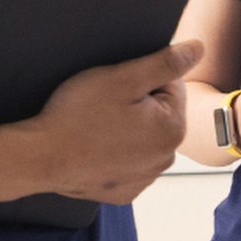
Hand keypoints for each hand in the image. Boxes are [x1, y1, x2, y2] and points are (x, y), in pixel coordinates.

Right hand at [31, 40, 203, 205]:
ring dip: (126, 129)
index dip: (140, 79)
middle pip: (158, 114)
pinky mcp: (123, 192)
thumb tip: (199, 49)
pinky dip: (113, 154)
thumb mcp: (123, 78)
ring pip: (142, 139)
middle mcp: (166, 158)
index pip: (170, 86)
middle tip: (102, 106)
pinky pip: (126, 163)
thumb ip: (166, 63)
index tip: (115, 88)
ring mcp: (145, 178)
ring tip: (95, 126)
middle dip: (136, 105)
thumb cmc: (79, 115)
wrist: (41, 158)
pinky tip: (93, 149)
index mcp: (173, 128)